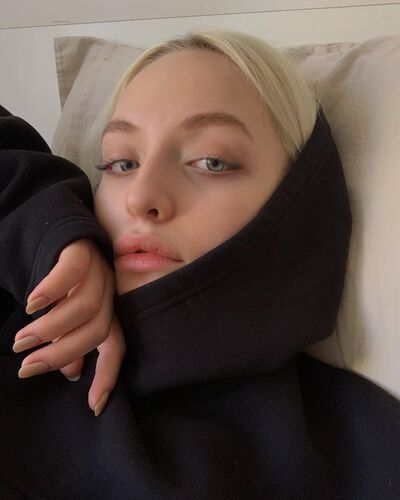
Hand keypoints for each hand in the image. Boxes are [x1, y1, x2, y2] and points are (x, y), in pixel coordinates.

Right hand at [12, 238, 125, 415]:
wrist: (56, 228)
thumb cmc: (60, 278)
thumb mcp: (65, 312)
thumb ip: (70, 340)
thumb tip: (74, 372)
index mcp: (107, 309)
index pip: (116, 346)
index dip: (108, 376)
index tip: (94, 406)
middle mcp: (109, 292)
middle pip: (97, 330)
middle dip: (62, 354)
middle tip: (28, 367)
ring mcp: (98, 269)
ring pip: (85, 307)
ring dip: (50, 329)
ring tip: (21, 341)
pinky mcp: (81, 249)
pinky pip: (73, 271)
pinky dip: (53, 290)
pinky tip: (32, 303)